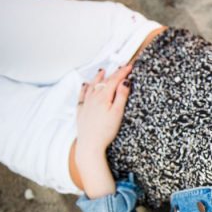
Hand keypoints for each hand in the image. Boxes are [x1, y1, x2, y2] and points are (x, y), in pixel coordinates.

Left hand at [74, 65, 131, 197]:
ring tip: (102, 71)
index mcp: (103, 97)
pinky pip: (82, 95)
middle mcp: (93, 98)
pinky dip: (84, 88)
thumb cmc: (105, 131)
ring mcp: (86, 104)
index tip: (129, 66)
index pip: (115, 80)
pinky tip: (85, 85)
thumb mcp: (118, 113)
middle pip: (104, 82)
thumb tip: (125, 82)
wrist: (90, 144)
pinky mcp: (81, 111)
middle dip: (113, 73)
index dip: (123, 72)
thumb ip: (121, 96)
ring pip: (92, 86)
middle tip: (120, 68)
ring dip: (98, 78)